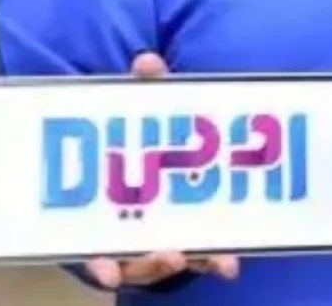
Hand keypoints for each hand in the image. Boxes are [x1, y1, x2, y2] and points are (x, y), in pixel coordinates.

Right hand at [82, 52, 240, 288]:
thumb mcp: (145, 115)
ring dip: (193, 262)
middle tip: (170, 255)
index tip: (108, 271)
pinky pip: (204, 257)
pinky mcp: (196, 241)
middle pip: (140, 263)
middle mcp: (136, 235)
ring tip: (219, 262)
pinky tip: (231, 266)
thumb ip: (146, 91)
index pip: (100, 247)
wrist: (170, 149)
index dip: (102, 264)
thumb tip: (147, 60)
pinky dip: (216, 261)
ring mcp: (166, 239)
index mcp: (114, 211)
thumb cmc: (146, 138)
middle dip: (153, 265)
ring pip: (174, 262)